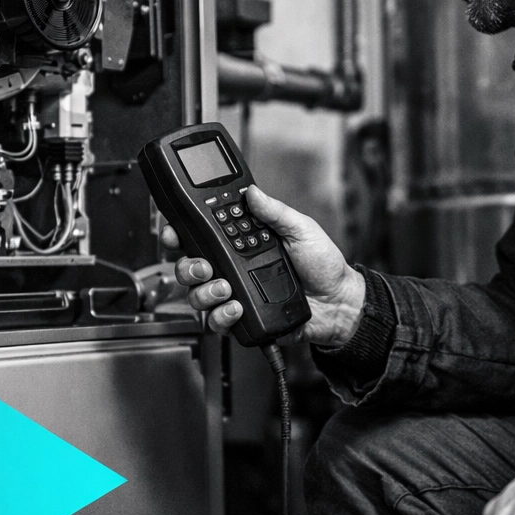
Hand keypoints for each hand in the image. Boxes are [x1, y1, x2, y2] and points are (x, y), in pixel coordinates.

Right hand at [161, 185, 365, 345]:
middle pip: (191, 268)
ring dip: (204, 293)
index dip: (182, 235)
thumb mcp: (301, 229)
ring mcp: (236, 295)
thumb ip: (275, 212)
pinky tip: (235, 307)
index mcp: (243, 244)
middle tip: (205, 267)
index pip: (204, 237)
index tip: (176, 233)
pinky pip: (217, 322)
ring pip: (198, 297)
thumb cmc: (323, 265)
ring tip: (225, 288)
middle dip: (188, 267)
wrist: (339, 302)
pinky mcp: (243, 318)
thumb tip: (252, 192)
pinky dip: (221, 316)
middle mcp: (234, 269)